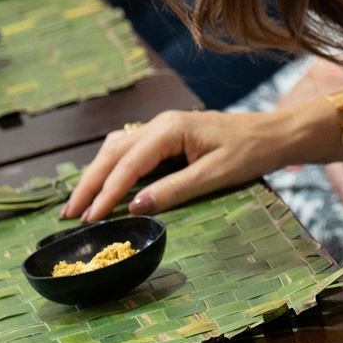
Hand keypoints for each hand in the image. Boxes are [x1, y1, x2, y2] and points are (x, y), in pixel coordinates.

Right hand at [61, 108, 297, 221]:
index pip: (128, 164)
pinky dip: (112, 167)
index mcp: (170, 129)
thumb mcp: (215, 175)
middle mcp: (161, 124)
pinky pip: (130, 150)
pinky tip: (104, 184)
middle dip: (89, 183)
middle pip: (113, 152)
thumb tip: (137, 206)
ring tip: (79, 204)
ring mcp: (163, 128)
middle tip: (69, 215)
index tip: (89, 219)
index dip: (106, 193)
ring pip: (117, 148)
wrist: (273, 134)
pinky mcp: (168, 136)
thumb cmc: (249, 152)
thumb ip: (175, 189)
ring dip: (96, 174)